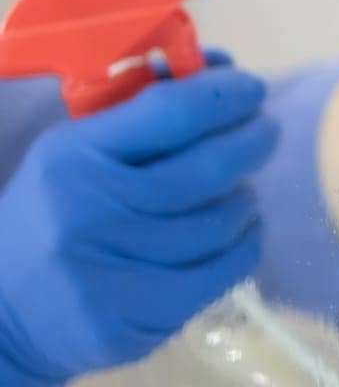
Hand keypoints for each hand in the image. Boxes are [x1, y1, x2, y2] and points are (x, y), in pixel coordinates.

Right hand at [0, 68, 275, 384]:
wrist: (6, 313)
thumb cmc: (57, 214)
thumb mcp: (77, 153)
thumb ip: (145, 110)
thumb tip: (223, 68)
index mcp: (74, 158)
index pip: (170, 113)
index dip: (224, 95)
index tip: (250, 89)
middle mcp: (91, 211)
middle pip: (208, 168)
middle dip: (252, 141)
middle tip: (264, 130)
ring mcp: (114, 269)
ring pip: (221, 220)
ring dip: (245, 197)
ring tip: (239, 188)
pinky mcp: (139, 317)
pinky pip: (225, 269)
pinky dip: (246, 242)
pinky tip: (238, 231)